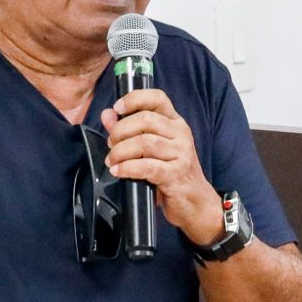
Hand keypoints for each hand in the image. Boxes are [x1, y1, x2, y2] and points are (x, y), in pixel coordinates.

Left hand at [102, 89, 223, 246]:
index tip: (117, 108)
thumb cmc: (170, 173)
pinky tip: (118, 171)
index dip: (135, 99)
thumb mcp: (150, 149)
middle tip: (111, 145)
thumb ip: (128, 130)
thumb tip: (107, 114)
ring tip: (112, 160)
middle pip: (146, 119)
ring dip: (121, 151)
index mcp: (175, 122)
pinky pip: (147, 167)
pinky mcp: (176, 174)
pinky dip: (128, 168)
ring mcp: (181, 153)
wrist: (195, 203)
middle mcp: (180, 134)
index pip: (157, 98)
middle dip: (121, 131)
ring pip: (145, 142)